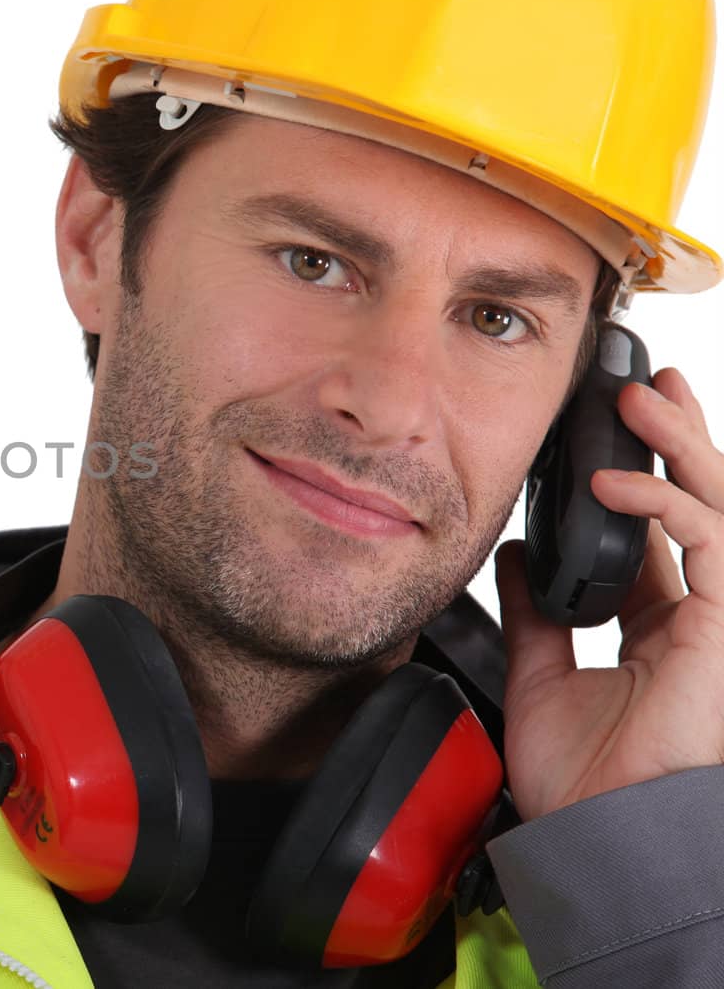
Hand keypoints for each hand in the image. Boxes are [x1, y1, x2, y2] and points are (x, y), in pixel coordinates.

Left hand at [494, 366, 723, 821]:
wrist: (598, 833)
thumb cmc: (582, 779)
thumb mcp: (543, 675)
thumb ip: (535, 614)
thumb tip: (516, 556)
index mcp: (657, 628)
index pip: (657, 536)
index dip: (638, 482)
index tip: (605, 437)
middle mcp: (696, 616)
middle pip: (698, 508)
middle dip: (678, 443)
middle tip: (647, 388)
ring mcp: (717, 619)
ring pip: (716, 509)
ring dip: (680, 448)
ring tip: (639, 400)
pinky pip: (709, 542)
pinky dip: (662, 505)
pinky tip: (614, 485)